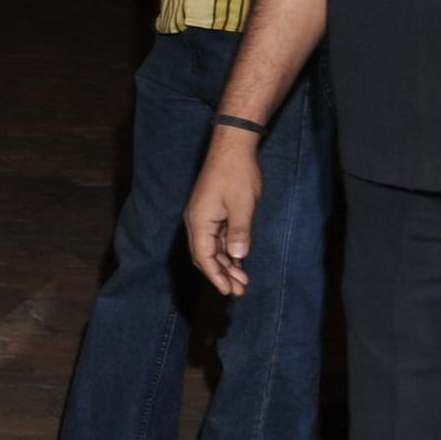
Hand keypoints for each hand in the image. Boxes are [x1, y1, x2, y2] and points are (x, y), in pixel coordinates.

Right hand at [185, 131, 264, 296]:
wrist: (233, 148)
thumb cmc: (237, 175)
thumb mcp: (242, 205)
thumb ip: (239, 232)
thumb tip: (238, 257)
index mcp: (199, 221)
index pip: (203, 256)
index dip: (215, 276)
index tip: (228, 291)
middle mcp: (197, 222)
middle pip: (205, 255)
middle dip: (221, 274)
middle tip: (239, 291)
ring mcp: (205, 217)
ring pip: (212, 248)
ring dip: (226, 264)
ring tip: (243, 280)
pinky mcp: (214, 212)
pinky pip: (217, 238)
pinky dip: (228, 251)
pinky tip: (239, 260)